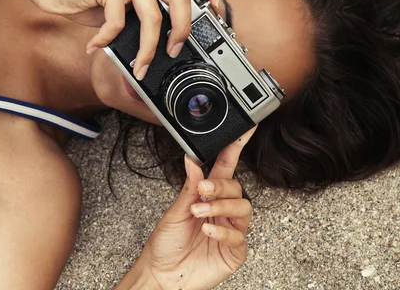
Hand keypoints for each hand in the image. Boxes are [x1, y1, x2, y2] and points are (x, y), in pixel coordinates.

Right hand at [37, 0, 221, 79]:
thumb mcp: (122, 4)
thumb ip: (144, 13)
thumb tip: (166, 43)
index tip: (215, 9)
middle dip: (183, 29)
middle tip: (174, 49)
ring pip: (152, 15)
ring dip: (146, 48)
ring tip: (139, 65)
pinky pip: (119, 21)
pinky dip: (107, 40)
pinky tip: (97, 46)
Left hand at [120, 127, 255, 289]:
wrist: (162, 275)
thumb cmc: (165, 244)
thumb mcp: (174, 212)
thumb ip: (189, 187)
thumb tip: (193, 160)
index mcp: (207, 196)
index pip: (226, 167)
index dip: (236, 148)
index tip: (244, 130)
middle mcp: (222, 212)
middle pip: (236, 188)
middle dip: (221, 186)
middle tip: (203, 189)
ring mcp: (230, 231)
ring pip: (242, 209)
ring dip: (221, 207)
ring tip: (201, 212)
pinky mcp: (235, 252)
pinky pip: (239, 237)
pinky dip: (223, 232)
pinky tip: (207, 231)